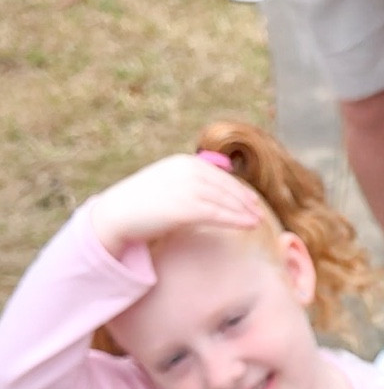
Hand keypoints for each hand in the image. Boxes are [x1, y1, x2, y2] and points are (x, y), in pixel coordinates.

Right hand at [90, 155, 263, 257]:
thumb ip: (186, 183)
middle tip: (259, 212)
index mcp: (183, 163)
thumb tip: (206, 191)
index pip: (219, 175)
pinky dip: (236, 219)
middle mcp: (187, 172)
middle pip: (226, 187)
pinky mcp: (186, 208)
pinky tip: (249, 225)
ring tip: (258, 221)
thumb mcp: (165, 184)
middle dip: (245, 200)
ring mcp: (187, 188)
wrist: (117, 214)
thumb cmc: (140, 204)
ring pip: (225, 201)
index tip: (251, 199)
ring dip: (245, 211)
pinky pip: (218, 214)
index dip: (238, 188)